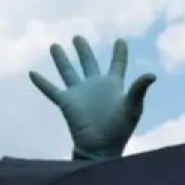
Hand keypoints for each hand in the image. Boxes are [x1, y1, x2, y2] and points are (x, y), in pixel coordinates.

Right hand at [29, 36, 155, 160]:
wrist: (101, 147)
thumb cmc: (120, 129)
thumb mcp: (133, 107)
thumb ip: (139, 89)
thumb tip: (152, 74)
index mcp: (112, 85)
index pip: (117, 65)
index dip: (119, 53)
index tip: (120, 41)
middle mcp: (95, 87)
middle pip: (88, 63)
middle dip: (83, 50)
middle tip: (78, 37)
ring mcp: (79, 94)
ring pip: (68, 72)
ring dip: (61, 59)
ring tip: (55, 46)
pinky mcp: (66, 102)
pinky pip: (51, 90)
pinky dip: (41, 82)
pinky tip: (32, 73)